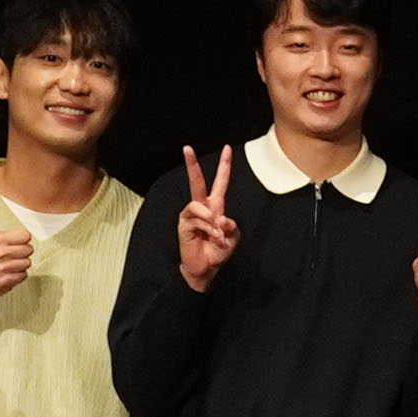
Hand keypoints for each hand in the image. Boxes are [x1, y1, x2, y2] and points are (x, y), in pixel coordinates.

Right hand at [169, 147, 240, 291]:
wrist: (207, 268)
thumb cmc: (219, 251)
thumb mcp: (233, 237)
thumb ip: (231, 226)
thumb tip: (221, 218)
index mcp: (216, 206)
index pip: (220, 182)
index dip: (224, 165)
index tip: (227, 148)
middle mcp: (202, 207)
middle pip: (197, 182)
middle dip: (192, 165)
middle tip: (187, 148)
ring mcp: (191, 215)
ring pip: (198, 205)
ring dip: (211, 220)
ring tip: (217, 234)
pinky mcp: (184, 225)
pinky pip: (195, 218)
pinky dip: (207, 226)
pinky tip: (212, 236)